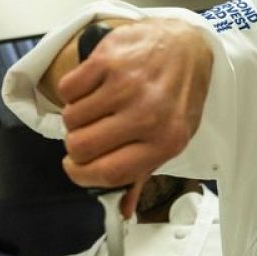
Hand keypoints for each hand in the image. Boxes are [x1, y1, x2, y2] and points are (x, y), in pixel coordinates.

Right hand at [54, 19, 212, 215]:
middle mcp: (147, 114)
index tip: (75, 169)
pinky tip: (92, 88)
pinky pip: (68, 88)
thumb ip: (143, 173)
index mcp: (165, 142)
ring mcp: (126, 84)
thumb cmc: (179, 96)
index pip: (108, 173)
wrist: (188, 46)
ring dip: (76, 117)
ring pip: (71, 118)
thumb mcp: (172, 138)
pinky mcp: (108, 59)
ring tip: (95, 109)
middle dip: (76, 146)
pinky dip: (73, 91)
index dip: (82, 176)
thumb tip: (122, 209)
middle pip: (82, 147)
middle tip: (86, 135)